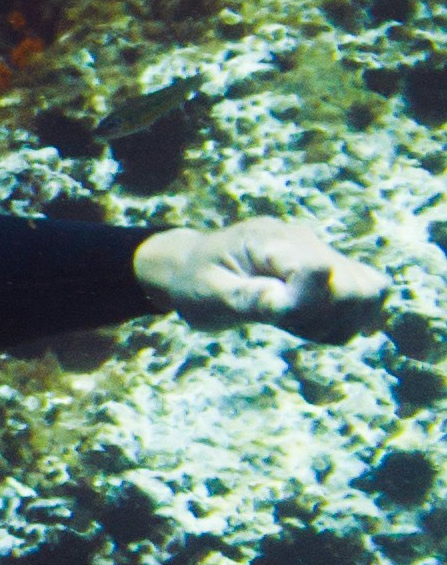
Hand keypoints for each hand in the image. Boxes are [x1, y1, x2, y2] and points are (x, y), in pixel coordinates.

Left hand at [133, 216, 384, 331]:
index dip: (305, 305)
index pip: (320, 271)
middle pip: (357, 288)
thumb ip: (249, 298)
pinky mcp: (335, 271)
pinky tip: (310, 323)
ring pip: (369, 295)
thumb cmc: (197, 280)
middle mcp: (308, 241)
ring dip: (335, 324)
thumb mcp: (209, 293)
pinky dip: (345, 322)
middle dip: (324, 320)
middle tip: (282, 322)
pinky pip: (368, 298)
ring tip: (292, 321)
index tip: (271, 313)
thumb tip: (288, 302)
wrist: (195, 266)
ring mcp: (325, 254)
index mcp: (272, 240)